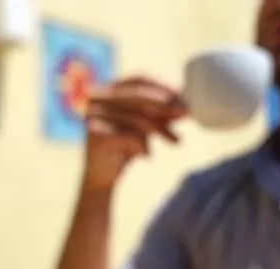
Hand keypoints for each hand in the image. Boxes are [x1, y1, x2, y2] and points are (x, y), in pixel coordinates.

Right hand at [83, 76, 186, 190]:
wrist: (100, 177)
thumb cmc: (123, 148)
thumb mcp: (146, 127)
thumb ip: (161, 114)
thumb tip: (185, 105)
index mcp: (108, 90)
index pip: (138, 80)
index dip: (161, 87)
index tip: (181, 98)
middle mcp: (97, 98)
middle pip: (138, 97)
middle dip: (164, 105)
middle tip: (184, 112)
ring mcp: (94, 115)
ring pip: (135, 117)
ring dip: (160, 129)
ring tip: (177, 141)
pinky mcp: (96, 135)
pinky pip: (128, 136)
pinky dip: (142, 145)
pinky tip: (148, 155)